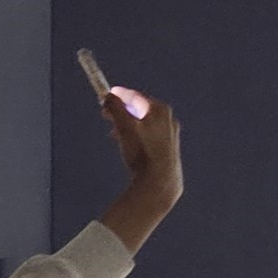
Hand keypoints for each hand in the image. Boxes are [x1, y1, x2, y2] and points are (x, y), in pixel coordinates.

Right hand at [95, 87, 181, 253]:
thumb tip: (108, 96)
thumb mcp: (124, 126)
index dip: (119, 95)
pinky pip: (148, 136)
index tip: (107, 95)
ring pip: (143, 124)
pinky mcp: (168, 149)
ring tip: (114, 134)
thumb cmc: (143, 152)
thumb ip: (115, 108)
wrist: (160, 182)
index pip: (136, 96)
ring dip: (126, 126)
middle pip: (140, 110)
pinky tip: (127, 146)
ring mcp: (170, 135)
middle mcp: (168, 119)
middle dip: (121, 112)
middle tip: (106, 115)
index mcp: (160, 110)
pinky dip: (136, 136)